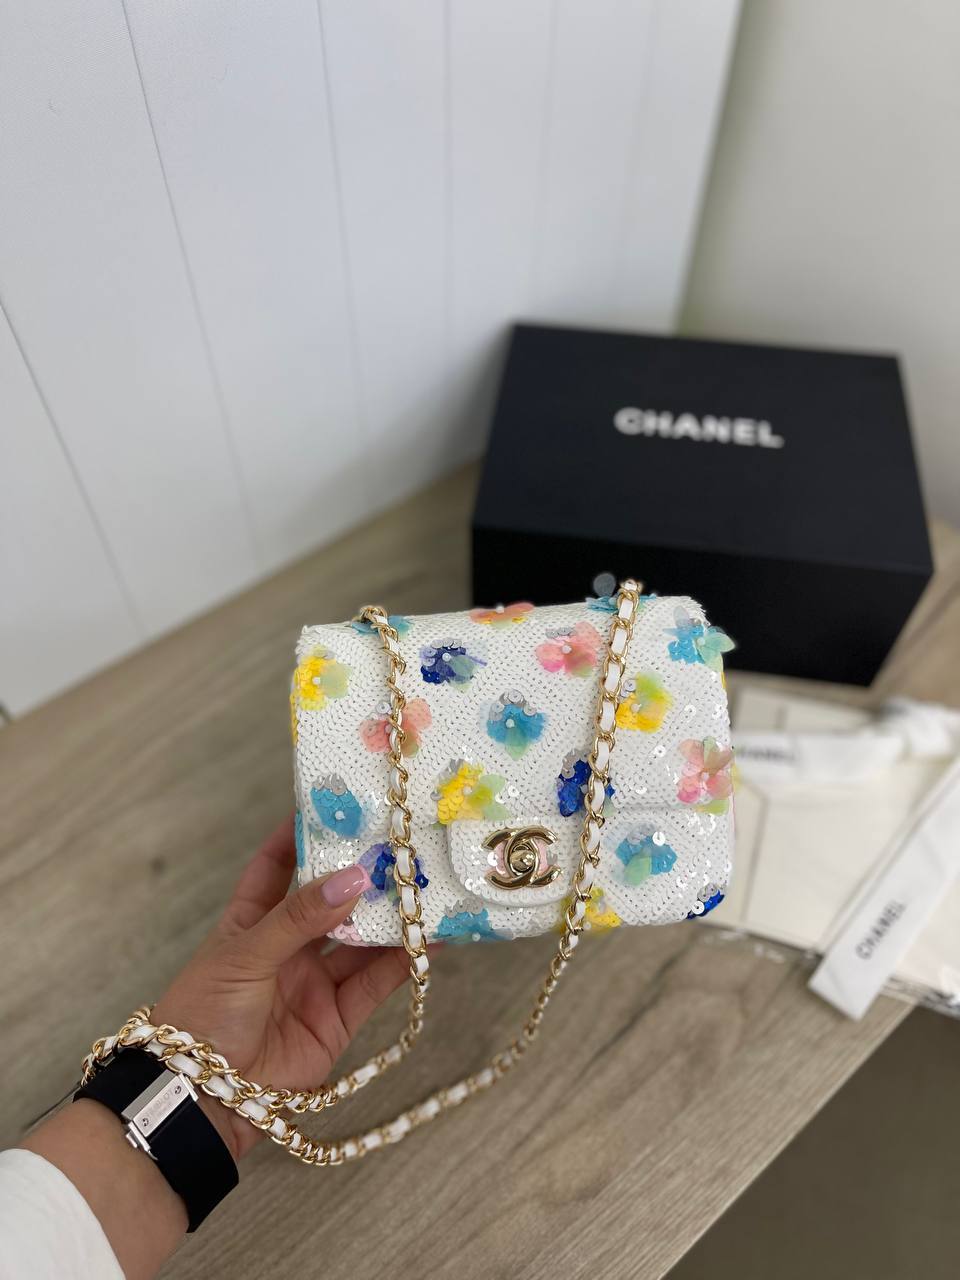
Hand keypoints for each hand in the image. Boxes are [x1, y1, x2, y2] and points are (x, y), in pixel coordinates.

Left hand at [153, 817, 408, 1158]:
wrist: (203, 1101)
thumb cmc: (204, 1015)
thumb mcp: (245, 954)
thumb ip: (299, 917)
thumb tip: (353, 878)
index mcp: (250, 922)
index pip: (275, 867)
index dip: (301, 836)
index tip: (334, 804)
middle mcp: (286, 947)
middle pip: (330, 901)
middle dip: (362, 876)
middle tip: (400, 844)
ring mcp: (314, 983)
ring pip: (361, 939)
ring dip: (390, 916)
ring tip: (426, 884)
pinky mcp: (338, 1019)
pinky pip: (377, 983)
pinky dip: (404, 961)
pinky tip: (430, 937)